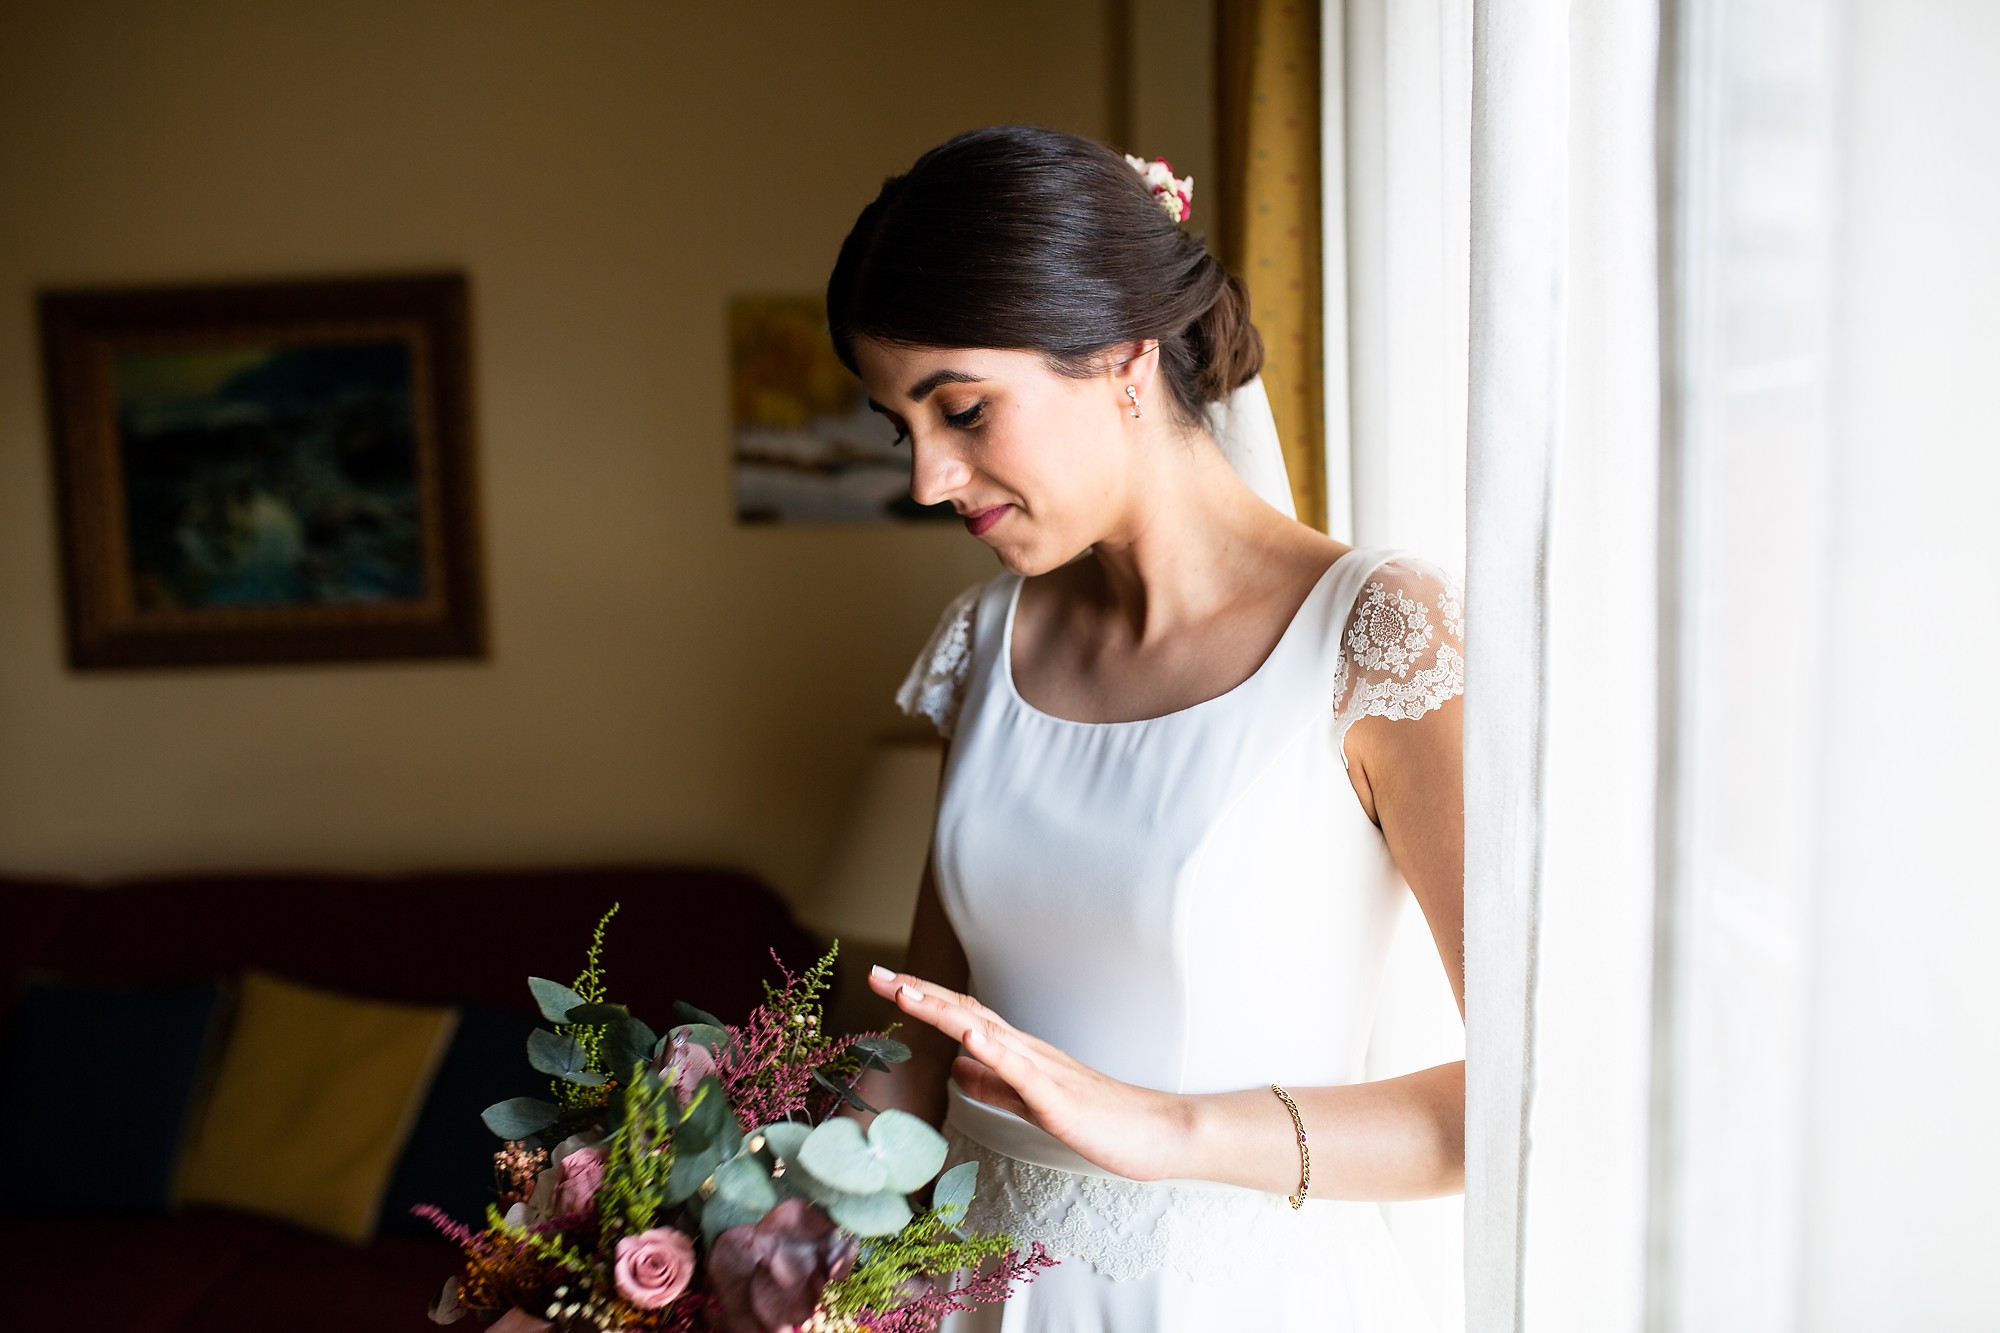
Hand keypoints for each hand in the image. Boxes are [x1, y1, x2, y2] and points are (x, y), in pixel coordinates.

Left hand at [865, 965, 1185, 1181]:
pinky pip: (1021, 1071)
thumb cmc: (1100, 1119)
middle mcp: (1026, 1050)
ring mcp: (1042, 1069)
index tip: (884, 982)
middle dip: (917, 992)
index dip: (921, 998)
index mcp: (1018, 1053)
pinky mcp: (1057, 1097)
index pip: (960, 1015)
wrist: (1156, 1132)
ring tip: (905, 992)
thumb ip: (993, 1083)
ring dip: (943, 1010)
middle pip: (963, 1012)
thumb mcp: (1030, 1101)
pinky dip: (991, 1050)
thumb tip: (955, 1067)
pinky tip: (966, 1036)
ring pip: (985, 1031)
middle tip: (874, 973)